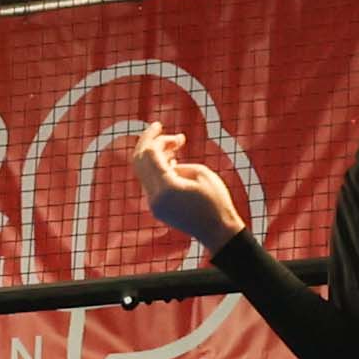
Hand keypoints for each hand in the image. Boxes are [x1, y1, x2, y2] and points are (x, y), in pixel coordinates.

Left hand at [131, 120, 243, 249]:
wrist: (218, 232)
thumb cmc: (216, 200)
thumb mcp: (201, 173)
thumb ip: (177, 163)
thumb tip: (165, 160)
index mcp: (167, 187)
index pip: (150, 154)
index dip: (157, 137)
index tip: (170, 130)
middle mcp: (154, 197)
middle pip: (140, 161)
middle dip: (149, 141)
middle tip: (158, 127)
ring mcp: (153, 205)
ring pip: (143, 171)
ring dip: (154, 154)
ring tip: (175, 144)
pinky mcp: (156, 208)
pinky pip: (150, 182)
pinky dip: (156, 167)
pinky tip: (171, 161)